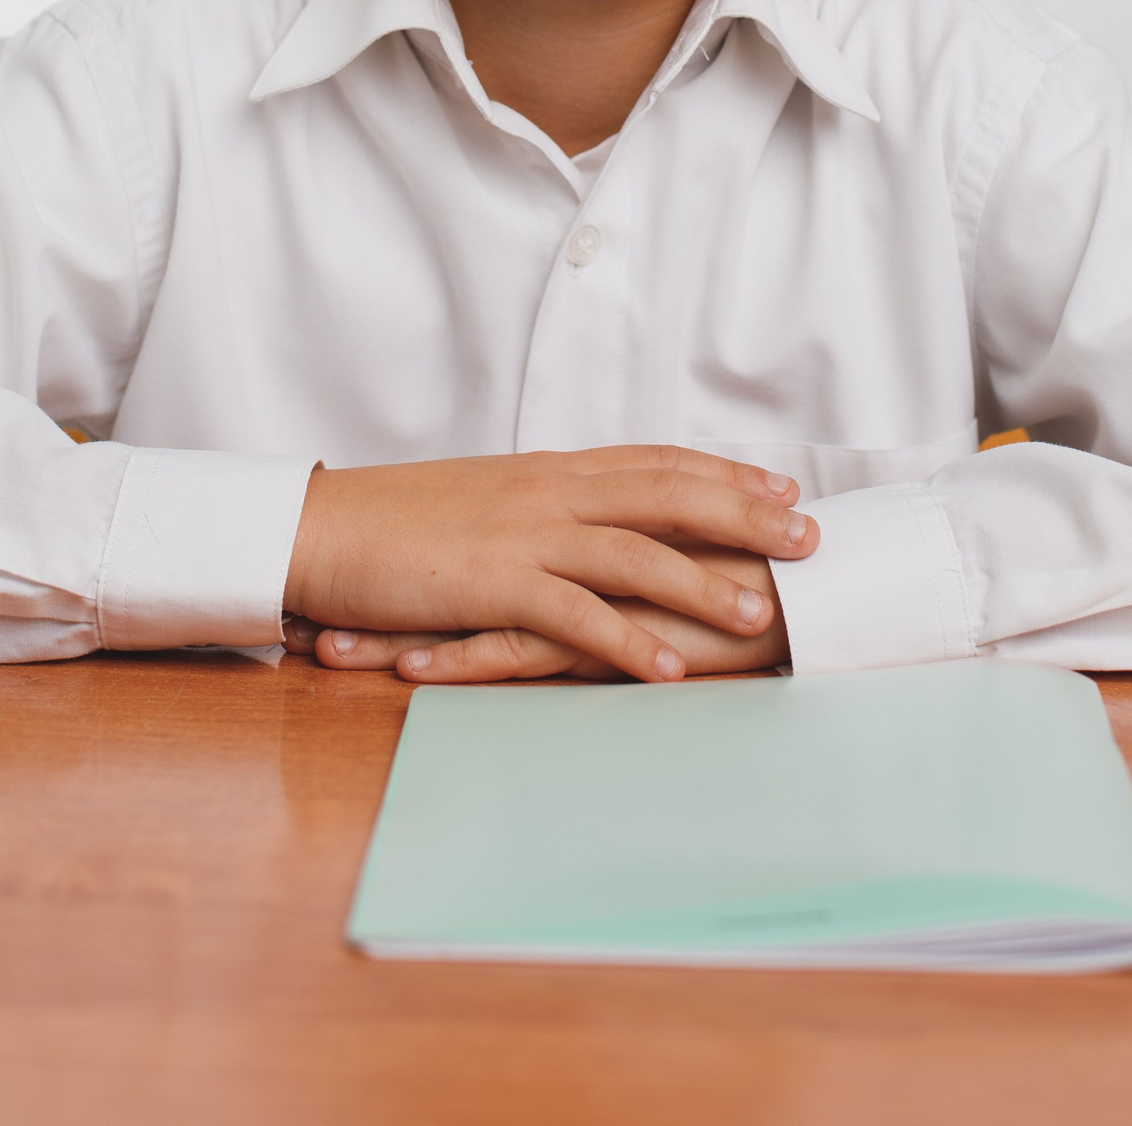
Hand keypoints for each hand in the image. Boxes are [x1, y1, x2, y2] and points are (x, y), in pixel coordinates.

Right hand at [282, 446, 816, 684]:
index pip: (654, 461)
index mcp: (548, 470)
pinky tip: (668, 671)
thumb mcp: (483, 499)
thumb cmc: (396, 520)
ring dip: (703, 583)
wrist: (321, 525)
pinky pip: (574, 615)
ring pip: (634, 552)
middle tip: (809, 536)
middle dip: (743, 515)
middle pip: (666, 494)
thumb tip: (588, 521)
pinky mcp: (492, 584)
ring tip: (761, 614)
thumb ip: (541, 506)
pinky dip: (627, 642)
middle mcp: (548, 492)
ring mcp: (523, 535)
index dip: (722, 473)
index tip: (781, 486)